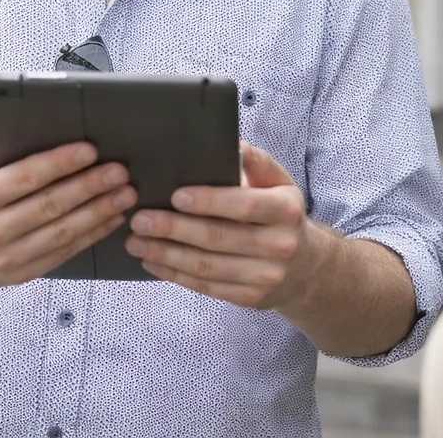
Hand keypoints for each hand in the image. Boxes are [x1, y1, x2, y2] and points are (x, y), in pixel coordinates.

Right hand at [0, 116, 136, 285]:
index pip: (25, 177)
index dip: (60, 163)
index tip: (90, 150)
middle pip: (50, 206)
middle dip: (90, 186)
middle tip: (119, 171)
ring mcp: (5, 258)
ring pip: (62, 233)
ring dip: (99, 212)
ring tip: (125, 194)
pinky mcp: (20, 274)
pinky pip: (63, 254)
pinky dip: (92, 235)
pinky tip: (112, 218)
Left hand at [125, 143, 325, 309]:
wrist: (306, 267)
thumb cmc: (281, 214)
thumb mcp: (279, 183)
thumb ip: (256, 162)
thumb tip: (231, 144)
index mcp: (285, 210)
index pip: (244, 205)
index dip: (209, 201)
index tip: (175, 196)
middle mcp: (279, 245)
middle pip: (218, 238)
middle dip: (174, 229)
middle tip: (141, 219)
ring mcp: (265, 276)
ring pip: (207, 267)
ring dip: (167, 254)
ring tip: (136, 242)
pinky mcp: (250, 298)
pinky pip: (207, 287)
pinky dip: (176, 275)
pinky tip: (153, 262)